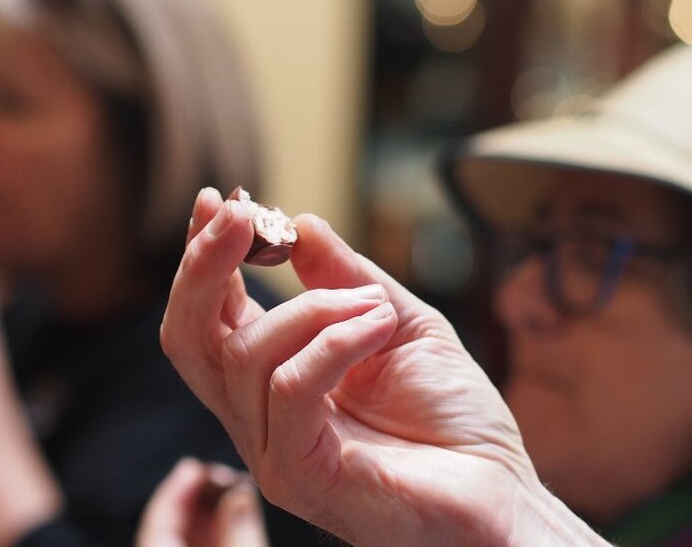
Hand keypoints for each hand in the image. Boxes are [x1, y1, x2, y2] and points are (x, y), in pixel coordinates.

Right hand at [161, 188, 570, 545]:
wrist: (501, 492)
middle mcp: (258, 415)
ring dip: (313, 307)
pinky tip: (377, 328)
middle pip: (190, 339)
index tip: (218, 200)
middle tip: (240, 213)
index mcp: (273, 378)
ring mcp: (272, 449)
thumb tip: (301, 223)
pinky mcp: (300, 476)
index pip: (209, 317)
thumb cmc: (451, 416)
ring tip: (375, 304)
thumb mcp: (397, 321)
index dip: (202, 258)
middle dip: (205, 267)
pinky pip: (290, 390)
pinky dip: (333, 342)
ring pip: (246, 357)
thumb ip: (346, 278)